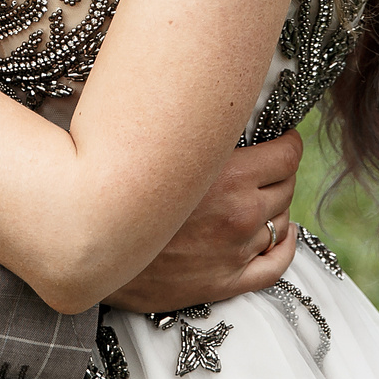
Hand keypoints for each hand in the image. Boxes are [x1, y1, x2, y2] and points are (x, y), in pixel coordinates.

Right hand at [103, 130, 303, 311]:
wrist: (90, 248)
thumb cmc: (117, 187)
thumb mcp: (155, 145)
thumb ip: (191, 126)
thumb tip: (203, 96)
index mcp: (228, 175)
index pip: (288, 155)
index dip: (288, 143)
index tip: (280, 138)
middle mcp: (240, 214)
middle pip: (285, 186)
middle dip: (279, 173)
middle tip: (262, 165)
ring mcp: (235, 251)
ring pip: (281, 221)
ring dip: (275, 207)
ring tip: (258, 196)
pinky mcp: (226, 282)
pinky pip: (277, 266)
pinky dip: (286, 246)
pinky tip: (281, 235)